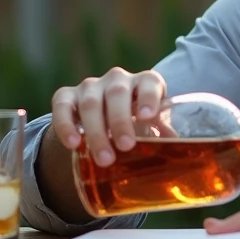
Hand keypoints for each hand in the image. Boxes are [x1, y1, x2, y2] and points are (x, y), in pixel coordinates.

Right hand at [50, 67, 166, 166]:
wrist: (102, 120)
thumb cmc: (136, 123)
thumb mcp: (152, 126)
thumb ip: (163, 135)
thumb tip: (178, 150)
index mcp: (144, 83)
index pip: (149, 83)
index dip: (149, 97)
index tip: (148, 117)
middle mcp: (118, 79)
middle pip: (118, 94)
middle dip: (121, 121)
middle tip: (125, 146)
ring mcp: (91, 86)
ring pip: (91, 103)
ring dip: (96, 132)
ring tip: (104, 159)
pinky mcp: (67, 96)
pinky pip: (62, 106)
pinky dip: (66, 125)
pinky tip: (72, 144)